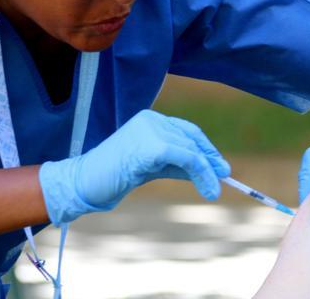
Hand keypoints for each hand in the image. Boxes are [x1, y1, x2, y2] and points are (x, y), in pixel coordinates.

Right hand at [39, 110, 230, 224]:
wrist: (86, 183)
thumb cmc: (115, 177)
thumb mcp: (153, 167)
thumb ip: (178, 164)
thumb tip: (210, 171)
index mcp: (150, 120)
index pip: (186, 130)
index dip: (205, 148)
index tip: (219, 166)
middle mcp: (152, 120)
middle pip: (191, 138)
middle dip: (209, 159)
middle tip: (224, 177)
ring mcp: (150, 130)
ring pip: (190, 149)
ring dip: (206, 171)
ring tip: (214, 190)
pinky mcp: (151, 145)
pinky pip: (185, 157)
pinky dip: (200, 173)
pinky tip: (206, 187)